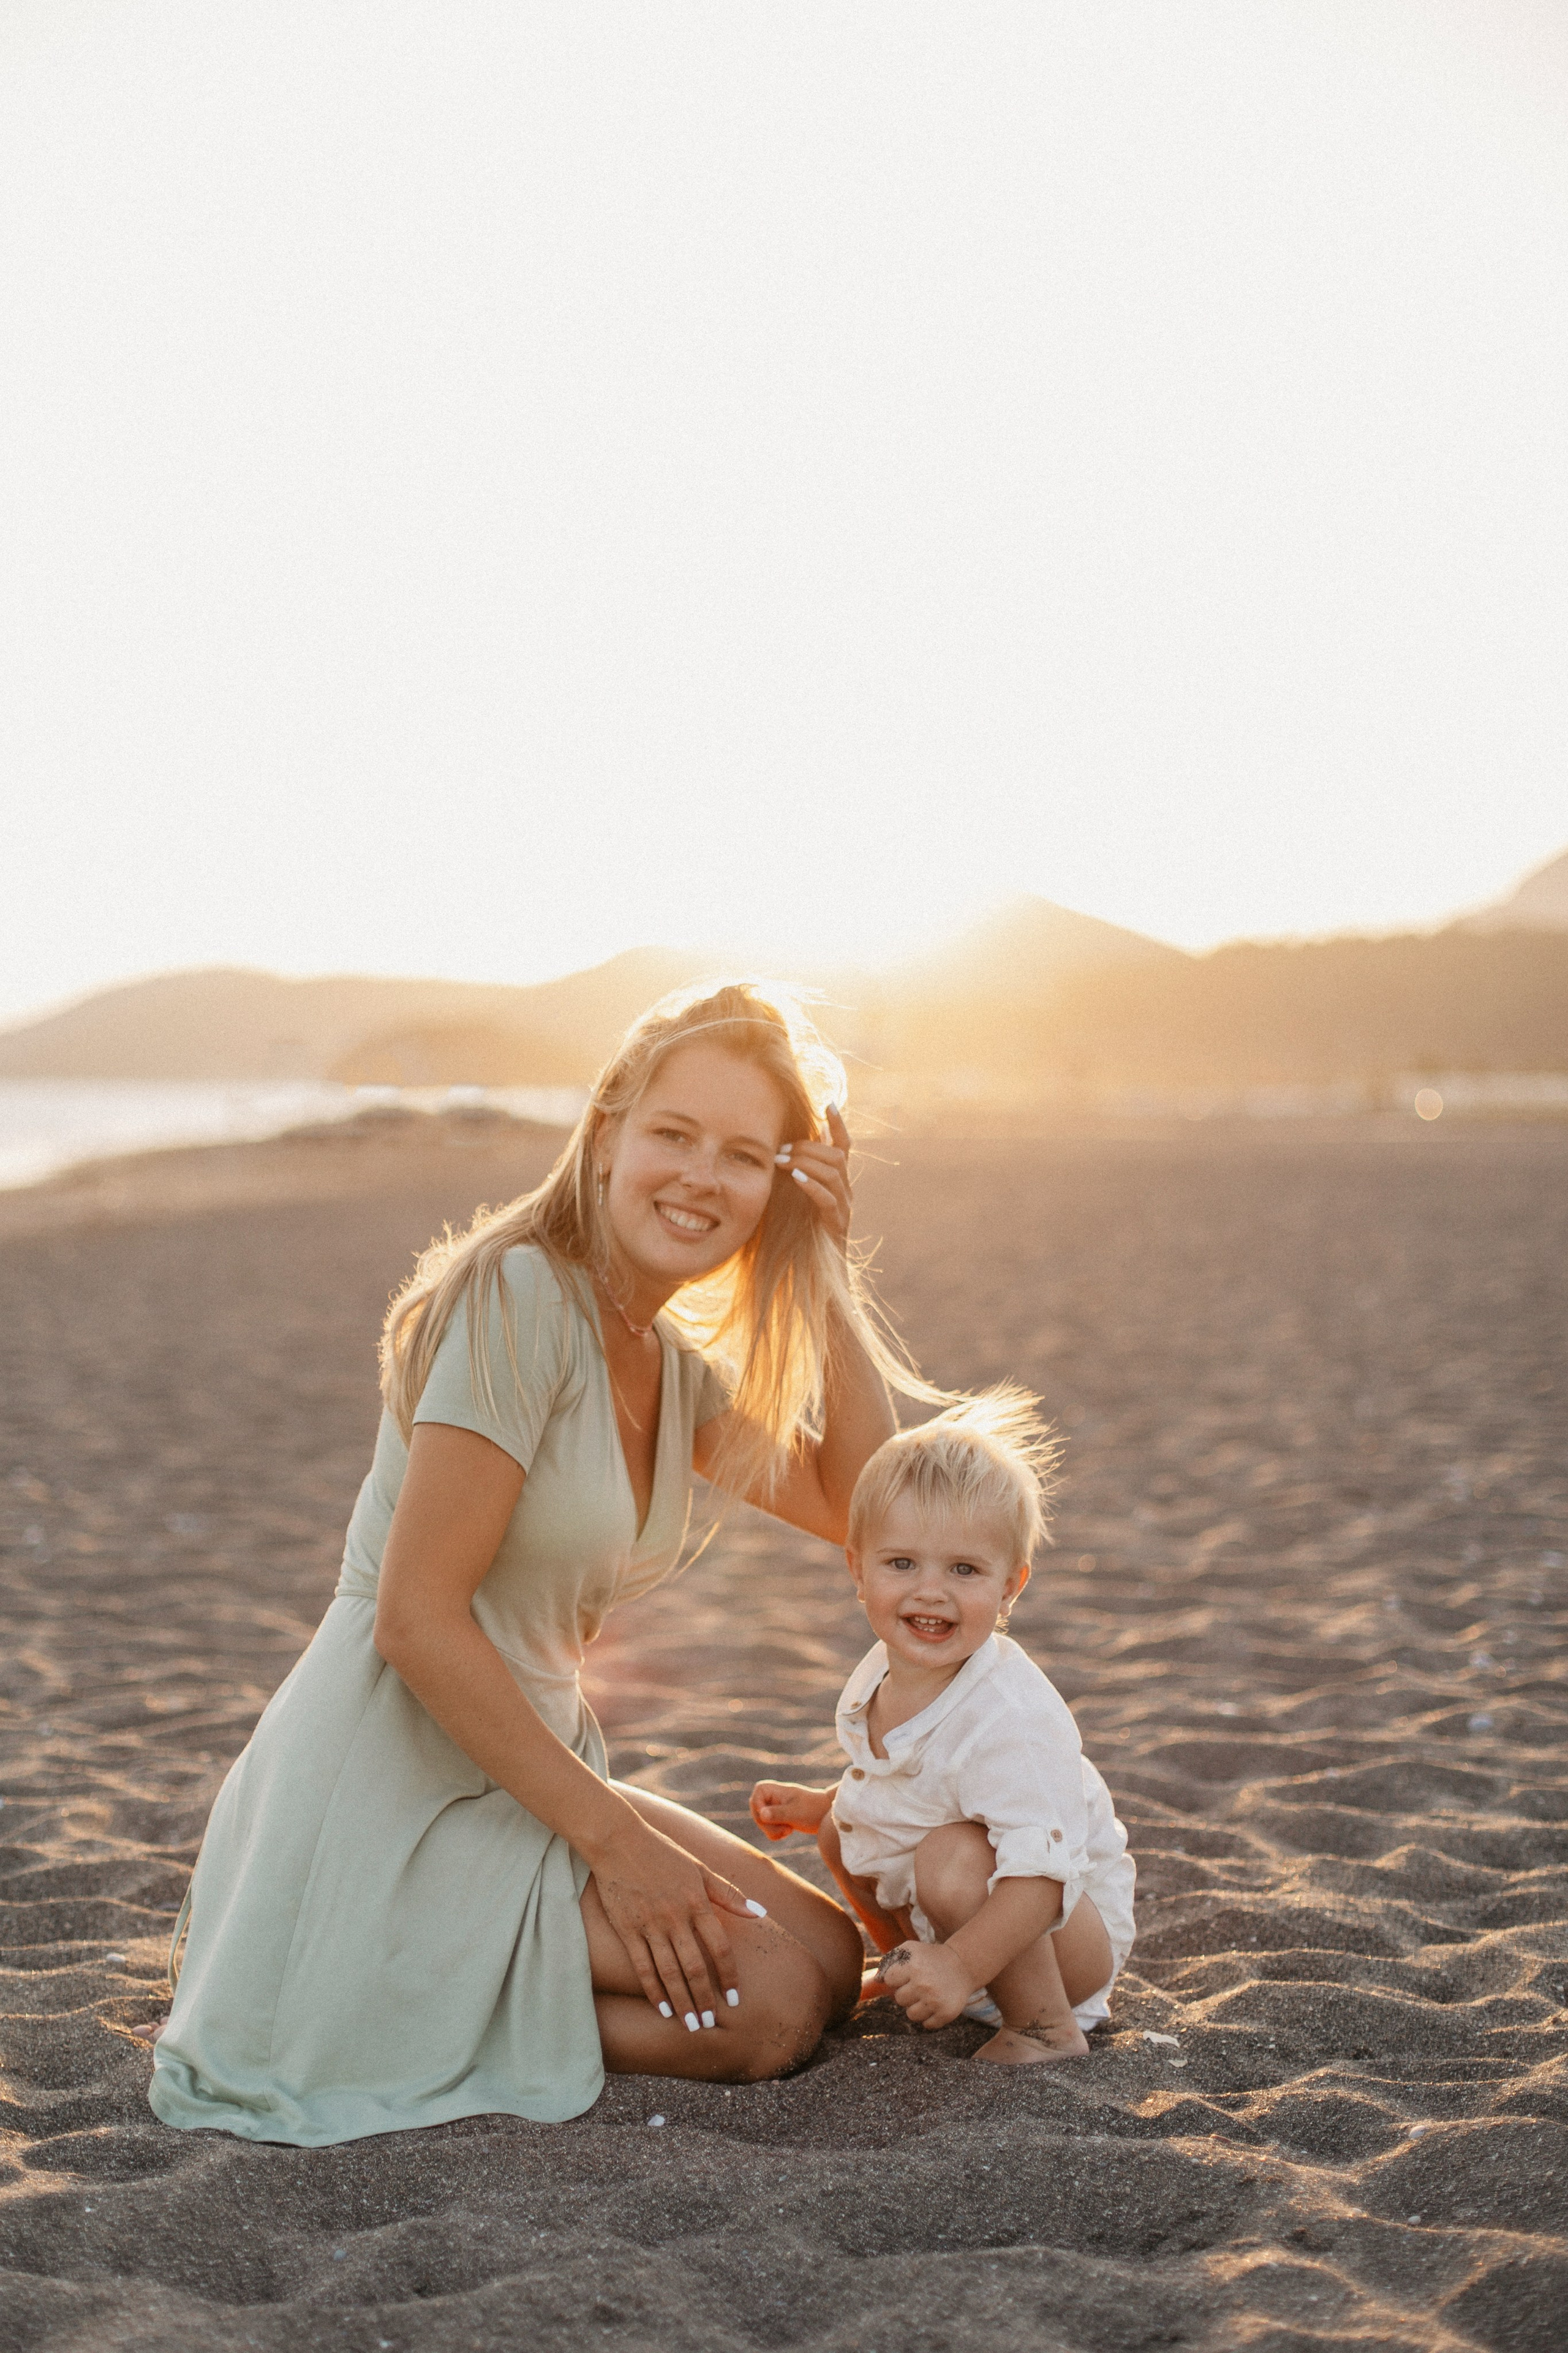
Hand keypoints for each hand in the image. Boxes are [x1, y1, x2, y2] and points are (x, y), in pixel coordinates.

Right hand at [592, 1821, 759, 2022]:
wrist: (618, 1840)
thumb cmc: (663, 1854)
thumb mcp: (699, 1869)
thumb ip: (728, 1893)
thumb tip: (760, 1913)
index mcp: (697, 1901)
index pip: (720, 1947)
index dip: (729, 1976)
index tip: (735, 1999)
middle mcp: (676, 1916)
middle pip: (695, 1967)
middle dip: (705, 1999)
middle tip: (711, 2024)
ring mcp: (650, 1924)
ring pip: (669, 1972)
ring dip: (682, 2002)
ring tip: (691, 2025)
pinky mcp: (627, 1929)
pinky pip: (642, 1966)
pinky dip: (653, 1990)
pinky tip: (662, 2008)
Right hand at [750, 1780, 834, 1841]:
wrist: (827, 1814)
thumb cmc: (814, 1809)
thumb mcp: (795, 1812)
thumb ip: (778, 1813)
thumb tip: (762, 1815)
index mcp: (775, 1789)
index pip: (756, 1796)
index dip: (759, 1808)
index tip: (769, 1817)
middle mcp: (773, 1797)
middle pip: (756, 1812)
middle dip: (768, 1825)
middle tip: (786, 1830)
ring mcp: (774, 1807)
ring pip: (762, 1822)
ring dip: (773, 1831)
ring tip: (789, 1830)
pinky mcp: (778, 1818)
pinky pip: (768, 1829)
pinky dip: (775, 1834)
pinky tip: (788, 1832)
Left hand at [775, 1103, 852, 1250]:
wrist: (817, 1273)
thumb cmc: (801, 1234)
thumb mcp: (796, 1195)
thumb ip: (797, 1171)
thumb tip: (788, 1143)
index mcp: (838, 1182)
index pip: (844, 1145)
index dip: (839, 1124)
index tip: (829, 1103)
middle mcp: (846, 1191)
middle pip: (837, 1155)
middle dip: (809, 1147)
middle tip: (782, 1150)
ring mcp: (845, 1208)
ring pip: (835, 1172)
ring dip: (806, 1162)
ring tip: (782, 1161)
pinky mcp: (837, 1225)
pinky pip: (829, 1199)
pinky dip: (812, 1185)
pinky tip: (796, 1179)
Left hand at [878, 1939, 979, 2030]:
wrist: (962, 1966)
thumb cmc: (930, 1958)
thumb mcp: (910, 1950)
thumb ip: (889, 1961)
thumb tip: (876, 1981)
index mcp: (913, 1966)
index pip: (889, 1980)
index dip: (897, 1977)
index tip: (908, 1973)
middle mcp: (923, 1984)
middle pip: (899, 1999)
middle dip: (907, 1992)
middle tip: (920, 1984)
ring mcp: (935, 2001)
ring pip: (911, 2015)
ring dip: (917, 2006)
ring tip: (927, 1995)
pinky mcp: (946, 2014)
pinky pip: (927, 2025)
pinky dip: (930, 2017)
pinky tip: (936, 2004)